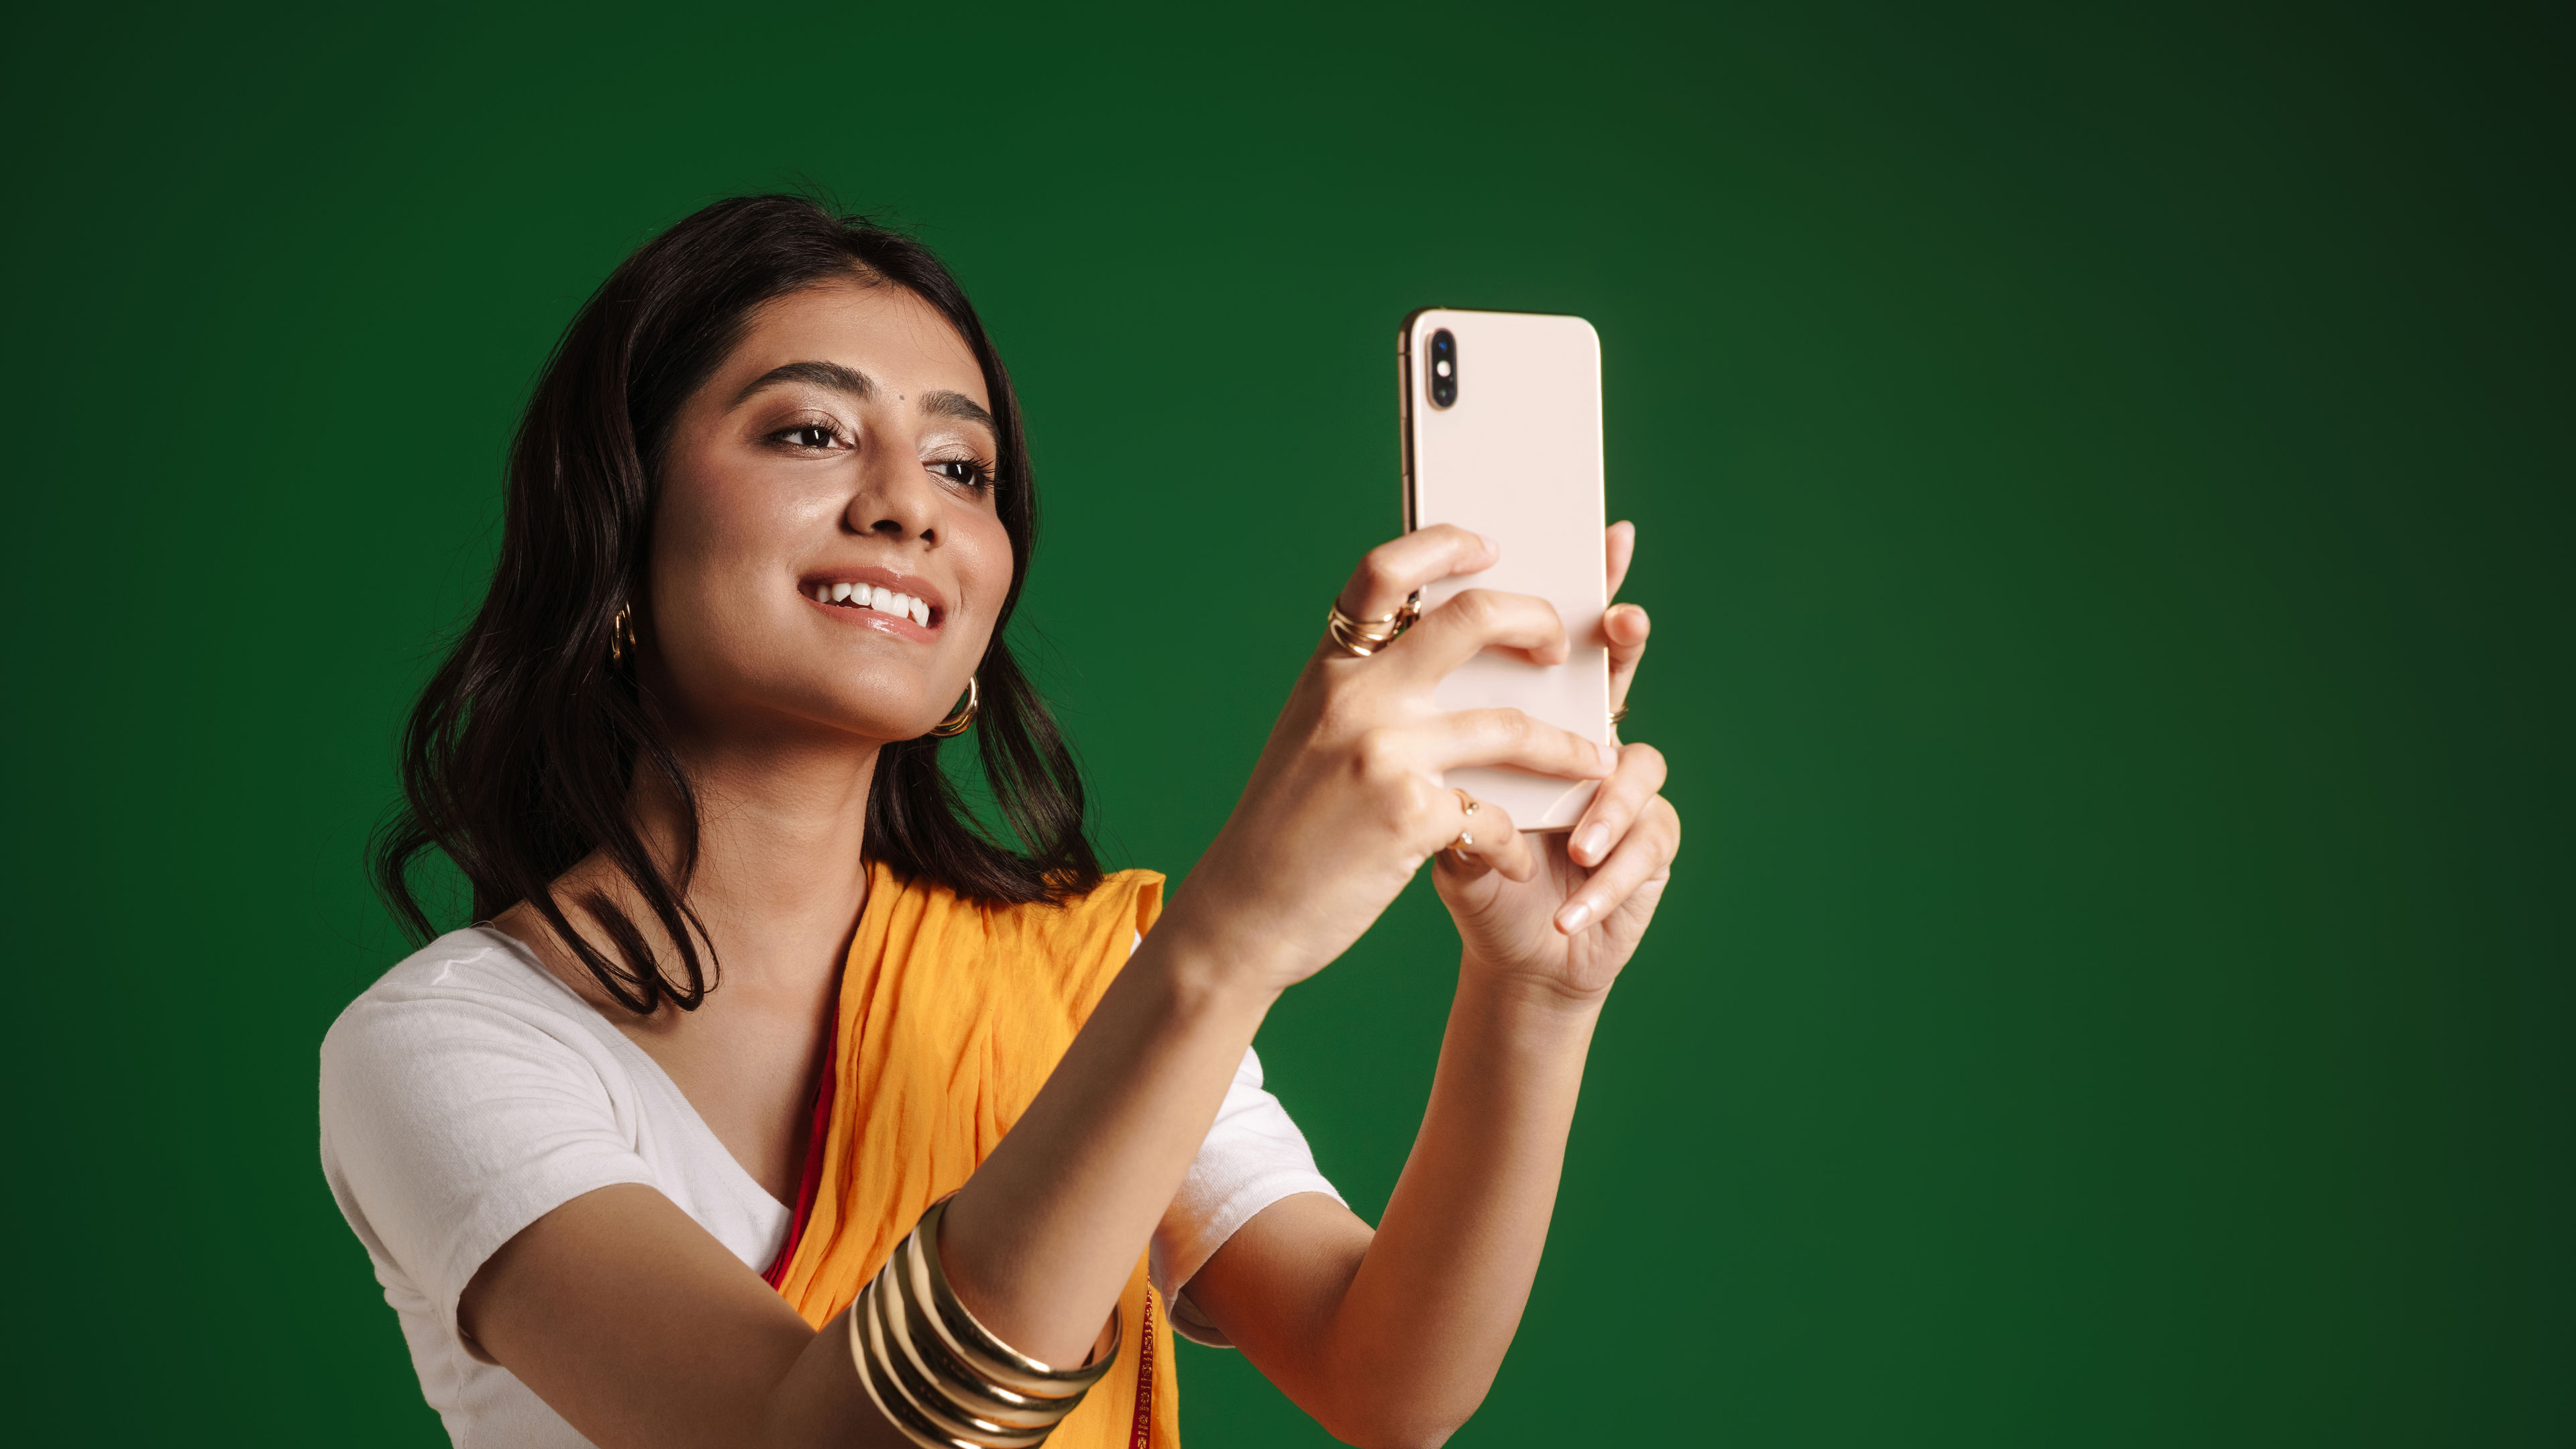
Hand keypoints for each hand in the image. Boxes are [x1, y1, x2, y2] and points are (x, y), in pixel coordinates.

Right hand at [1165, 525, 1618, 993]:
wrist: (1244, 912)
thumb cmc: (1285, 827)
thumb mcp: (1311, 736)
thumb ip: (1364, 692)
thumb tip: (1441, 657)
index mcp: (1331, 670)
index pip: (1386, 571)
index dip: (1445, 544)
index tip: (1491, 547)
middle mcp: (1357, 697)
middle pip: (1473, 619)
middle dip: (1537, 622)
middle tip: (1561, 646)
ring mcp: (1385, 754)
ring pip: (1510, 725)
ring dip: (1568, 749)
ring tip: (1598, 764)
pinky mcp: (1411, 817)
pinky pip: (1495, 818)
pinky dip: (1514, 844)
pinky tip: (1516, 864)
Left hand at [1433, 521, 1679, 1002]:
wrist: (1509, 952)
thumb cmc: (1471, 868)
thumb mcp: (1437, 808)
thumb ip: (1438, 749)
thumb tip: (1412, 681)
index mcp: (1535, 717)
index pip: (1561, 643)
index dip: (1588, 588)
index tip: (1604, 536)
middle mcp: (1592, 740)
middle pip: (1619, 675)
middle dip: (1624, 647)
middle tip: (1621, 622)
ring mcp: (1628, 791)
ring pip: (1637, 769)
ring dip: (1605, 807)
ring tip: (1577, 845)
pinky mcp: (1652, 850)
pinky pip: (1645, 850)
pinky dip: (1606, 884)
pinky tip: (1571, 910)